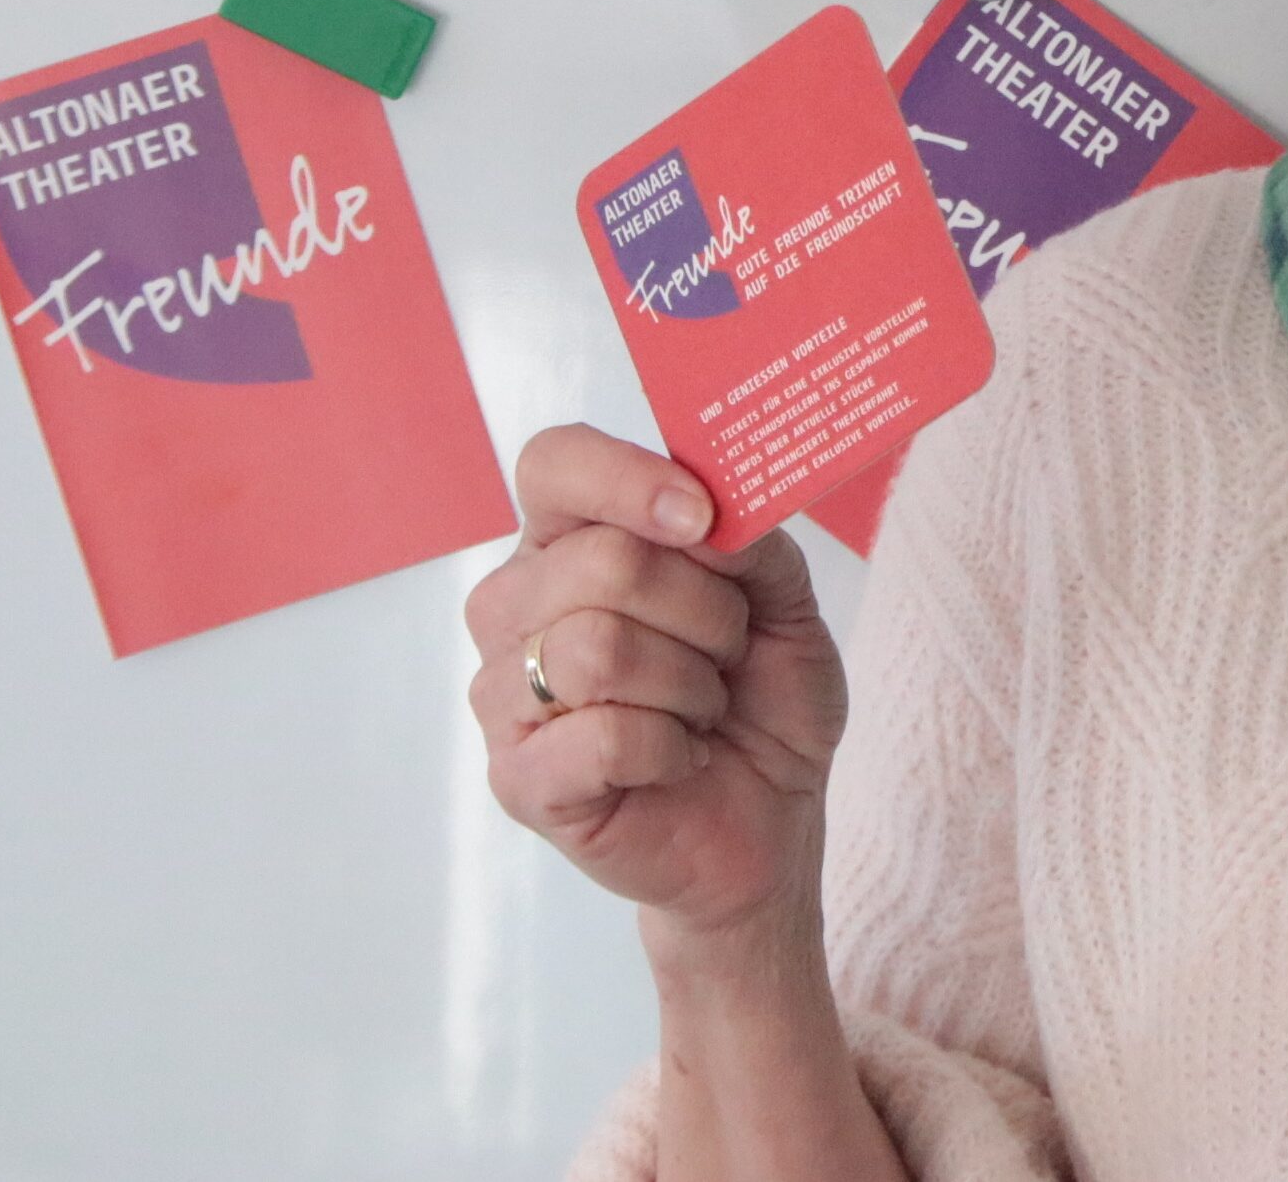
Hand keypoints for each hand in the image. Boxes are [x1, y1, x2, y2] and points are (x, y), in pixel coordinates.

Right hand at [464, 425, 849, 934]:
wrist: (771, 823)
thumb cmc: (762, 701)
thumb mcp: (785, 602)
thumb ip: (750, 542)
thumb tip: (710, 509)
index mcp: (568, 541)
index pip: (554, 465)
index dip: (626, 479)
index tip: (702, 515)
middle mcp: (514, 607)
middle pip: (601, 561)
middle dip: (706, 611)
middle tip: (729, 653)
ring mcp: (502, 694)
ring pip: (598, 646)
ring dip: (691, 684)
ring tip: (703, 709)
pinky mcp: (518, 779)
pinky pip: (602, 735)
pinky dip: (672, 748)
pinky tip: (679, 760)